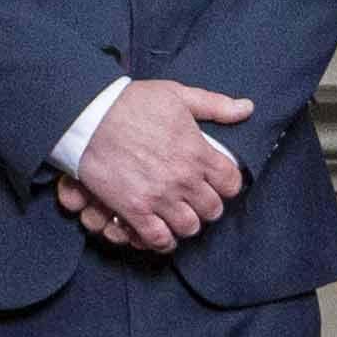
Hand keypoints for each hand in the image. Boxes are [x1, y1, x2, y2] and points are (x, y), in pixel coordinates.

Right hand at [70, 80, 255, 250]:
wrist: (89, 116)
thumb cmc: (132, 103)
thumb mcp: (178, 95)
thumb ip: (215, 105)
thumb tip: (247, 108)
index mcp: (197, 152)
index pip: (231, 183)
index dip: (227, 185)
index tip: (217, 183)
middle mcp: (183, 179)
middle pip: (212, 210)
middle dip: (207, 206)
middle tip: (196, 200)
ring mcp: (160, 197)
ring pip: (188, 227)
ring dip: (186, 223)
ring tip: (179, 215)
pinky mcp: (135, 209)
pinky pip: (158, 239)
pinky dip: (162, 241)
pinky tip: (161, 234)